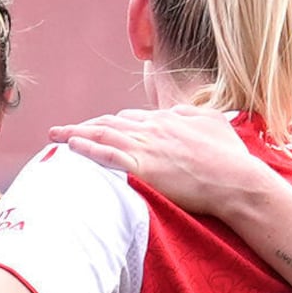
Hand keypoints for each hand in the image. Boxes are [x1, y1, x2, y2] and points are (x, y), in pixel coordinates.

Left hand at [48, 107, 271, 217]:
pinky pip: (108, 155)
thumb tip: (177, 112)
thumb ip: (192, 115)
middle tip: (64, 129)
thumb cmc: (230, 157)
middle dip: (86, 125)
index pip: (132, 118)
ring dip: (76, 133)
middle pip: (111, 123)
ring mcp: (147, 147)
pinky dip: (87, 149)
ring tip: (55, 135)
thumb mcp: (214, 124)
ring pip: (103, 135)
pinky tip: (70, 147)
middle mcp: (153, 129)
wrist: (237, 180)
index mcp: (168, 120)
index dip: (112, 123)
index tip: (99, 128)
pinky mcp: (144, 168)